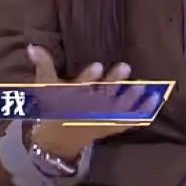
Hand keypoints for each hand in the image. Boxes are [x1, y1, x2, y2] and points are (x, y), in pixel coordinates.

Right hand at [26, 44, 158, 160]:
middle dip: (113, 82)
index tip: (98, 65)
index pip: (78, 87)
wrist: (58, 140)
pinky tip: (153, 101)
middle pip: (101, 95)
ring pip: (116, 108)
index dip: (88, 78)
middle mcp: (86, 110)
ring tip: (141, 83)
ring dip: (129, 96)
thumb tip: (32, 45)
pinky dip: (140, 113)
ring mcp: (100, 120)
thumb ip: (43, 64)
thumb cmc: (54, 107)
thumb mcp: (45, 85)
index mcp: (70, 98)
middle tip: (125, 66)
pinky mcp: (111, 127)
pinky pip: (128, 121)